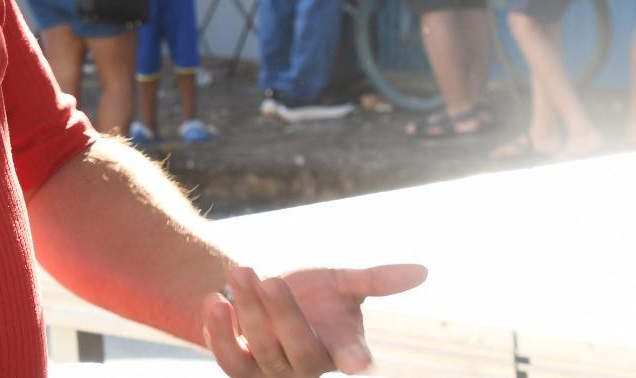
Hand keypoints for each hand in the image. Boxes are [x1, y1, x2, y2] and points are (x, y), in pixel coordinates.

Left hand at [202, 264, 427, 376]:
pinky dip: (218, 333)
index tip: (358, 362)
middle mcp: (308, 365)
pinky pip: (228, 359)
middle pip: (299, 349)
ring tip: (241, 271)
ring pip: (261, 348)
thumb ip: (376, 280)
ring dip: (248, 311)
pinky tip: (215, 300)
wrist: (265, 299)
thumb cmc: (314, 295)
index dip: (353, 358)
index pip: (351, 357)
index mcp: (341, 347)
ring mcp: (273, 370)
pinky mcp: (240, 368)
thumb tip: (423, 270)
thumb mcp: (342, 284)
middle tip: (271, 277)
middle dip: (283, 314)